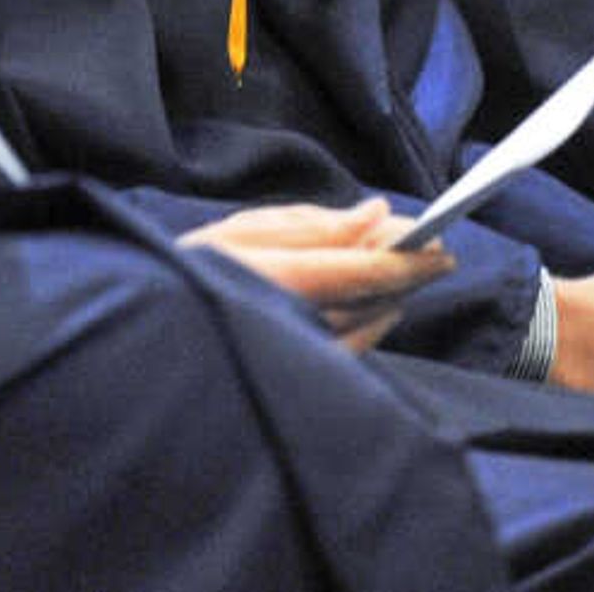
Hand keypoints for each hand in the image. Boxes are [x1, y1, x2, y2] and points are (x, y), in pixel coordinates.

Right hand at [178, 199, 449, 349]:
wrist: (152, 340)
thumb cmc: (189, 273)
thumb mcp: (246, 231)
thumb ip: (315, 225)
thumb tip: (377, 213)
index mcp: (270, 277)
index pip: (357, 271)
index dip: (406, 260)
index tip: (441, 246)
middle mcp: (285, 322)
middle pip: (367, 299)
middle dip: (405, 274)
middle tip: (435, 251)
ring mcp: (292, 356)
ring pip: (364, 327)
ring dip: (392, 298)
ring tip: (409, 272)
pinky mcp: (297, 378)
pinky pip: (350, 352)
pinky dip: (372, 326)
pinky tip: (384, 308)